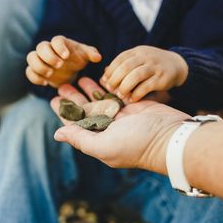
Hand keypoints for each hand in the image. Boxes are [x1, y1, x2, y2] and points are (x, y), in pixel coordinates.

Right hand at [26, 36, 101, 87]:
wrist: (69, 70)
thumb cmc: (77, 59)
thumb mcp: (85, 56)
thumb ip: (91, 54)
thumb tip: (98, 57)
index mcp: (60, 43)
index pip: (56, 40)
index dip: (60, 47)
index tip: (66, 56)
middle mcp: (48, 49)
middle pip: (41, 47)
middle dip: (49, 57)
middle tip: (59, 66)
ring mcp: (40, 59)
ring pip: (31, 58)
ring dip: (39, 66)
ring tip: (50, 74)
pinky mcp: (36, 70)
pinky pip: (29, 71)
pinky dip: (34, 77)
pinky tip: (45, 83)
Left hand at [50, 77, 189, 174]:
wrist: (169, 135)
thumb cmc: (136, 143)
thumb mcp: (104, 145)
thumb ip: (80, 138)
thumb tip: (57, 134)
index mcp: (99, 140)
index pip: (76, 125)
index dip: (64, 112)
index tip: (53, 99)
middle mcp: (108, 129)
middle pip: (86, 111)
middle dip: (73, 98)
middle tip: (62, 84)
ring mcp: (121, 118)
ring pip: (99, 101)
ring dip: (88, 90)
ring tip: (77, 77)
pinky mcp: (132, 107)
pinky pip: (115, 95)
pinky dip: (106, 87)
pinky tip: (97, 78)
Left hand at [100, 46, 187, 102]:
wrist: (177, 65)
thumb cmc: (152, 65)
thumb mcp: (138, 60)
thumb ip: (123, 67)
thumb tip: (104, 77)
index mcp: (138, 51)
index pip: (120, 58)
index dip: (111, 70)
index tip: (105, 80)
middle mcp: (146, 57)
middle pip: (126, 66)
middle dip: (115, 79)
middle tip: (110, 89)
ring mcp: (154, 67)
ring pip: (136, 75)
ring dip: (125, 86)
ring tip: (120, 95)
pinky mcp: (162, 78)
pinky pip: (146, 86)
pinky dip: (137, 94)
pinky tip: (132, 99)